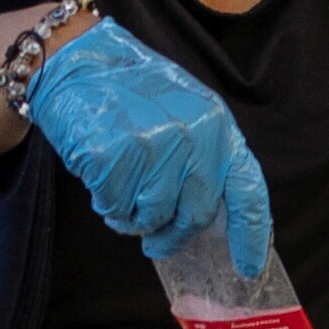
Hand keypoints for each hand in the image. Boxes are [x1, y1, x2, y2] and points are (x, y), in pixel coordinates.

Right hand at [21, 19, 276, 289]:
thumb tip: (208, 217)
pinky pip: (115, 207)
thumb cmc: (134, 92)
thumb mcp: (187, 113)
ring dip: (134, 218)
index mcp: (218, 127)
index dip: (250, 236)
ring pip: (151, 217)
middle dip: (174, 236)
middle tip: (158, 243)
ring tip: (121, 191)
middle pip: (194, 215)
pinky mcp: (112, 158)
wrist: (78, 61)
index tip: (247, 267)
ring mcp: (152, 149)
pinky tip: (102, 176)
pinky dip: (108, 204)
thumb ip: (205, 158)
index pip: (247, 192)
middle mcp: (192, 139)